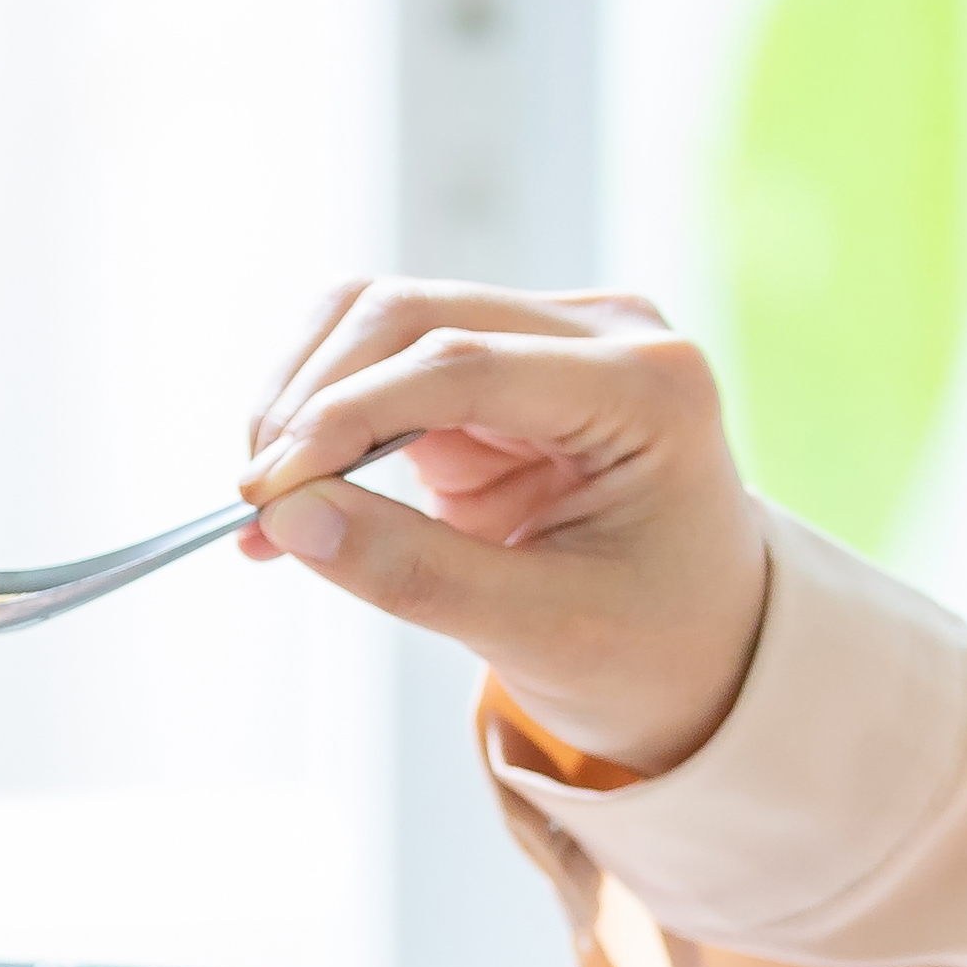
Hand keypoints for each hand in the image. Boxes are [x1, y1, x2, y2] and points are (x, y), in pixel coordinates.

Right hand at [233, 282, 775, 778]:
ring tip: (267, 501)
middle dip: (312, 400)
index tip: (268, 490)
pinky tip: (295, 488)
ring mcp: (551, 338)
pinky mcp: (502, 363)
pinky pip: (386, 360)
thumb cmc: (655, 650)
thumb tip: (288, 518)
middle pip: (412, 313)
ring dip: (305, 397)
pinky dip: (326, 415)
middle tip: (256, 502)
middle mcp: (605, 334)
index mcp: (649, 388)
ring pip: (383, 318)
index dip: (347, 415)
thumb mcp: (543, 631)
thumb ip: (414, 572)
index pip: (465, 361)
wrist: (711, 653)